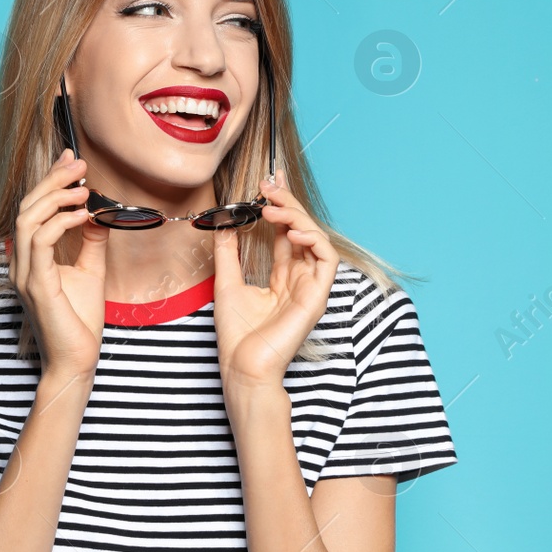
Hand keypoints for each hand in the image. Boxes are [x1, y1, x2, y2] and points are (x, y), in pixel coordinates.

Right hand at [11, 149, 109, 377]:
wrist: (76, 361)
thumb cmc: (79, 323)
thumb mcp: (90, 272)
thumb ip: (91, 242)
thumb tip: (99, 213)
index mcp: (30, 259)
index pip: (33, 210)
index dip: (49, 181)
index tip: (72, 161)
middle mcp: (21, 263)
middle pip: (27, 208)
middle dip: (52, 181)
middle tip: (79, 165)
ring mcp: (24, 273)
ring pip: (27, 219)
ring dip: (55, 197)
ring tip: (82, 188)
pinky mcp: (35, 284)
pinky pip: (40, 241)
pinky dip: (60, 222)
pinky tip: (82, 215)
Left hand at [212, 171, 339, 391]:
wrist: (242, 367)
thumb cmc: (237, 335)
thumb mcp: (227, 283)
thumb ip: (228, 253)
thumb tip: (224, 223)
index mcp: (282, 276)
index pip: (286, 233)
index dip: (280, 206)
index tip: (266, 184)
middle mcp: (299, 278)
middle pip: (302, 230)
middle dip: (288, 204)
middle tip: (268, 186)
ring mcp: (310, 287)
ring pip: (316, 239)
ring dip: (297, 217)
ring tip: (271, 208)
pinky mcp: (318, 296)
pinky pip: (327, 260)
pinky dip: (315, 240)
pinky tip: (294, 231)